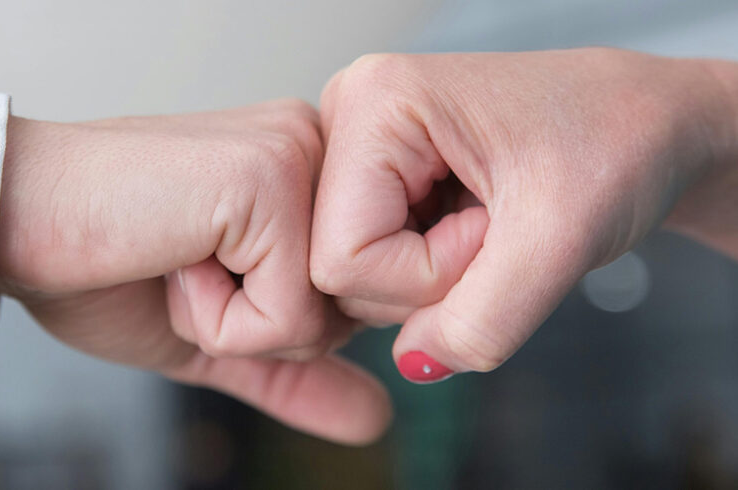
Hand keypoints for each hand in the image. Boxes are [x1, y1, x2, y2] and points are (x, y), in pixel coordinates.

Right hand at [0, 100, 390, 444]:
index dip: (284, 327)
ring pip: (325, 318)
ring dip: (235, 326)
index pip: (359, 302)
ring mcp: (300, 156)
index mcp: (316, 175)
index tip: (207, 274)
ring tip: (178, 260)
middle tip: (189, 270)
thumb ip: (299, 374)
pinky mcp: (269, 178)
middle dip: (265, 330)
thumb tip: (377, 420)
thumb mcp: (220, 336)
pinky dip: (219, 321)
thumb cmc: (108, 265)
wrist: (15, 222)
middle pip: (352, 314)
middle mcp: (321, 149)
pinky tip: (173, 260)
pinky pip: (288, 312)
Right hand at [311, 49, 737, 381]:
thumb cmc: (620, 142)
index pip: (342, 257)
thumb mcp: (562, 238)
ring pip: (354, 270)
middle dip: (427, 279)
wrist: (651, 125)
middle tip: (497, 227)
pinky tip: (470, 226)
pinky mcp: (380, 171)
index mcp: (374, 102)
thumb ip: (484, 320)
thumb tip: (415, 363)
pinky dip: (428, 268)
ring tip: (489, 221)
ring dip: (432, 276)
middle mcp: (351, 113)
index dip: (426, 277)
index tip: (496, 231)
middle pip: (338, 264)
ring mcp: (361, 144)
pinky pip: (373, 258)